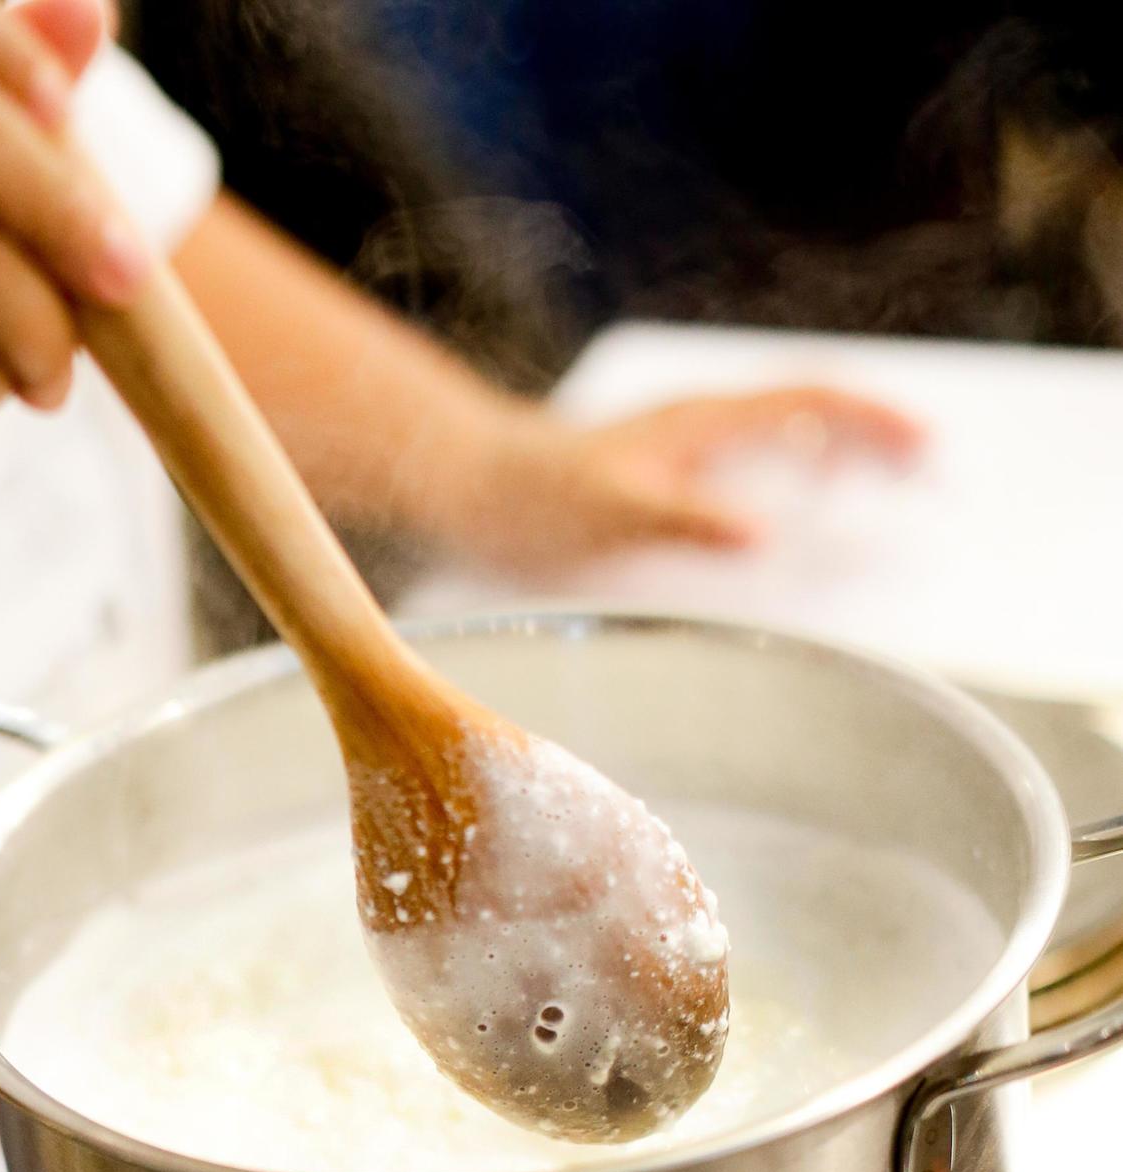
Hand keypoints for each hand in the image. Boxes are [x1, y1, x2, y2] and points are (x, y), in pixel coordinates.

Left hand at [432, 387, 923, 579]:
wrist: (469, 490)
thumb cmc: (534, 501)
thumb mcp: (615, 516)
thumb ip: (690, 522)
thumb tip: (765, 538)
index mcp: (704, 423)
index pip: (813, 401)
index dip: (876, 420)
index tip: (928, 447)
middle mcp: (702, 426)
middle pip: (814, 412)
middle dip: (878, 435)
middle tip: (933, 473)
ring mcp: (687, 449)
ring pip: (786, 438)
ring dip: (841, 459)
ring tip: (888, 496)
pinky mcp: (667, 478)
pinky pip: (752, 470)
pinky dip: (794, 486)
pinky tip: (797, 529)